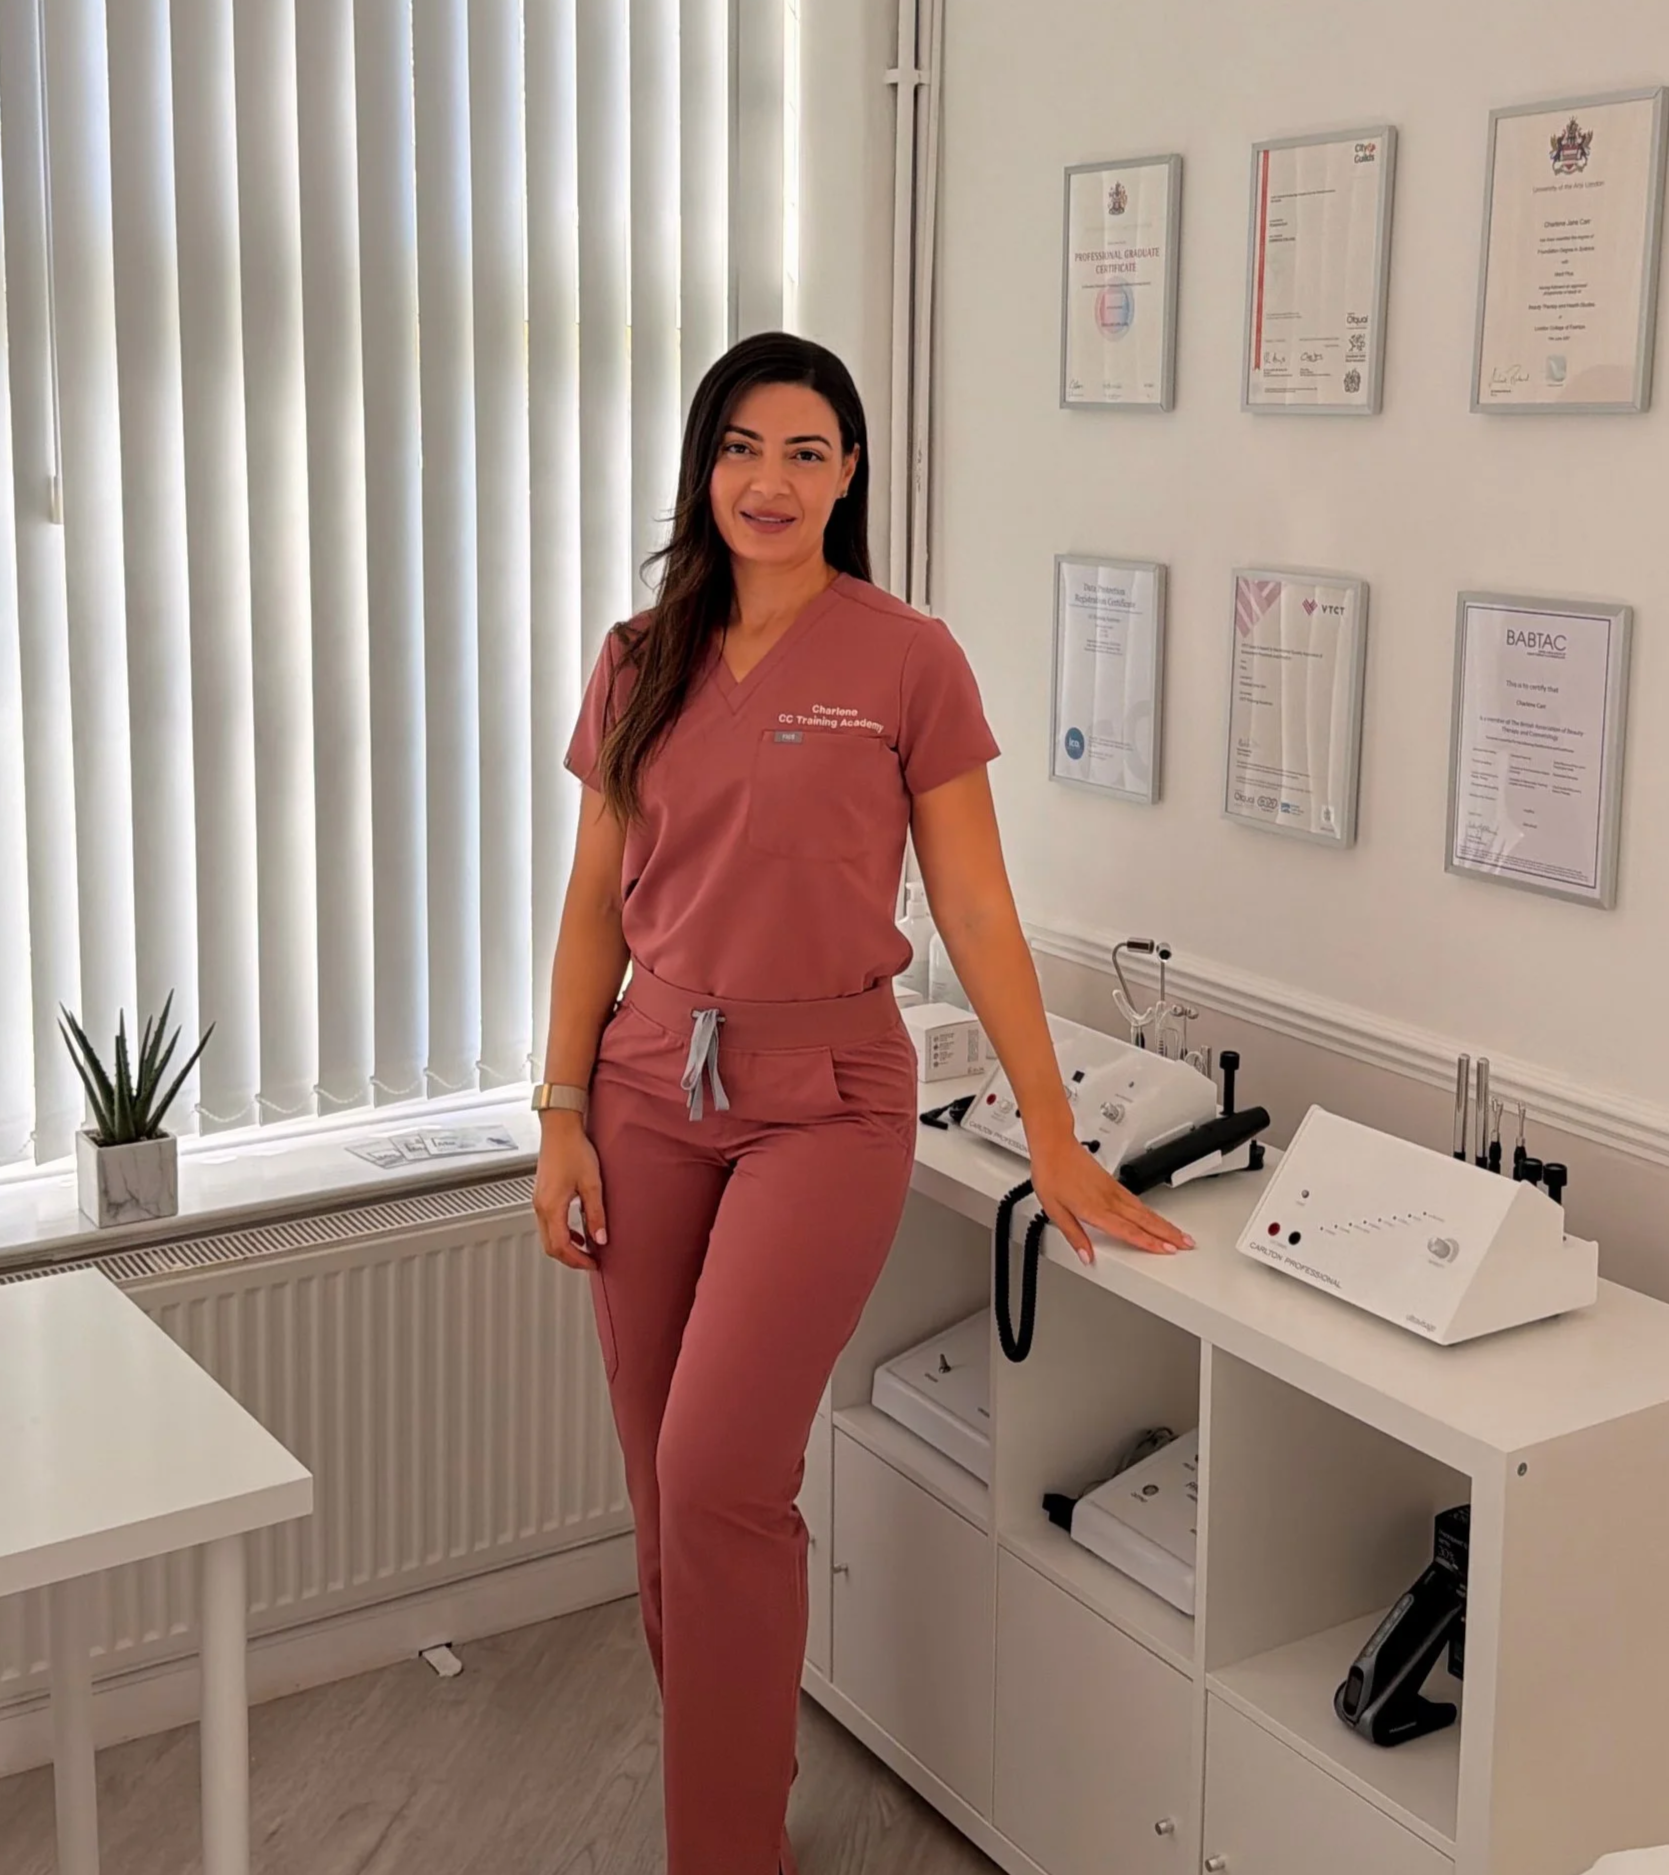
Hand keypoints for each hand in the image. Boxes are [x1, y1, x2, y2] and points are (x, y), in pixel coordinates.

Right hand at [533, 1111, 606, 1270]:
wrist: (560, 1129)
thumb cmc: (574, 1150)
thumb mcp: (592, 1184)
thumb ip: (595, 1214)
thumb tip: (601, 1238)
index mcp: (551, 1207)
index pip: (561, 1246)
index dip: (578, 1260)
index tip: (594, 1264)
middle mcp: (540, 1207)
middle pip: (551, 1246)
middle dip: (571, 1259)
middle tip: (591, 1262)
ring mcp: (539, 1202)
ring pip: (548, 1236)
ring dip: (566, 1247)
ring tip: (587, 1250)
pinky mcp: (542, 1196)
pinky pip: (548, 1224)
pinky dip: (562, 1234)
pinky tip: (578, 1233)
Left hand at [1028, 1133, 1192, 1262]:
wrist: (1055, 1146)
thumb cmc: (1052, 1174)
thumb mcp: (1054, 1210)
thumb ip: (1073, 1235)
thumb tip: (1086, 1256)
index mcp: (1095, 1209)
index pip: (1128, 1230)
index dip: (1149, 1242)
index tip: (1168, 1250)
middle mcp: (1108, 1200)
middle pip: (1144, 1220)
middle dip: (1168, 1234)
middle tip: (1187, 1244)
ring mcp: (1113, 1191)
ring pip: (1144, 1210)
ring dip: (1164, 1223)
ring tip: (1180, 1234)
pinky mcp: (1113, 1183)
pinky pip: (1137, 1201)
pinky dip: (1151, 1211)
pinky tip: (1156, 1217)